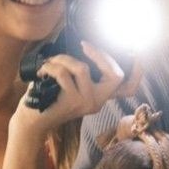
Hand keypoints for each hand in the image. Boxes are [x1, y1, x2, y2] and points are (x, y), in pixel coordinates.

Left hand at [15, 42, 139, 136]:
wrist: (31, 122)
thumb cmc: (48, 99)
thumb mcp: (70, 85)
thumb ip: (81, 73)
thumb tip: (85, 45)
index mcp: (100, 98)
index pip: (128, 89)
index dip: (137, 72)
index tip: (135, 53)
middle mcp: (97, 102)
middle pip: (116, 76)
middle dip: (101, 55)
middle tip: (84, 45)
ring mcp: (86, 103)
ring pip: (83, 68)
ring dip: (64, 58)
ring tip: (51, 62)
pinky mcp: (71, 102)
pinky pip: (64, 73)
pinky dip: (51, 67)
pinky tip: (42, 72)